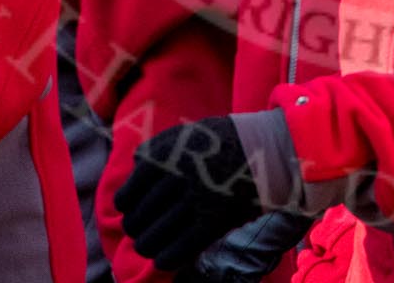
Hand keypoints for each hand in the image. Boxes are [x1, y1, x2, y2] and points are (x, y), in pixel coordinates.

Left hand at [116, 117, 263, 273]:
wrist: (267, 148)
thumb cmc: (222, 140)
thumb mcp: (185, 133)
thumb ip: (155, 149)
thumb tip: (133, 170)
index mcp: (163, 156)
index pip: (128, 195)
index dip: (126, 206)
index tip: (129, 210)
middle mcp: (175, 178)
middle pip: (139, 218)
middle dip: (136, 228)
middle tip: (139, 231)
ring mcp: (195, 200)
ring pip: (154, 237)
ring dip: (147, 246)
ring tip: (148, 247)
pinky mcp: (214, 220)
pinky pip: (181, 248)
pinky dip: (167, 258)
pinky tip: (163, 260)